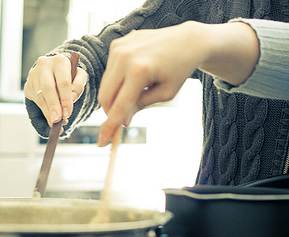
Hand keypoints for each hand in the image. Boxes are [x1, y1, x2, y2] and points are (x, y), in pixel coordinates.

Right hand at [24, 54, 87, 126]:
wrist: (54, 70)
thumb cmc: (69, 74)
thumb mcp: (79, 76)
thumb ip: (78, 85)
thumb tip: (71, 98)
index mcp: (60, 61)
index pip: (63, 82)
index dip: (65, 99)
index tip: (67, 113)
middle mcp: (44, 65)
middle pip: (48, 88)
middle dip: (53, 106)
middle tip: (57, 120)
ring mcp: (34, 75)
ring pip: (40, 96)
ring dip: (47, 111)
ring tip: (55, 122)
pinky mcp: (28, 85)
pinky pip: (35, 100)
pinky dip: (43, 111)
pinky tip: (50, 117)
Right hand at [97, 21, 257, 145]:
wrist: (186, 41)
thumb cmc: (179, 69)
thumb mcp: (164, 94)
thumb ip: (140, 106)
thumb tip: (121, 121)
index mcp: (139, 71)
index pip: (118, 106)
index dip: (109, 127)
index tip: (102, 143)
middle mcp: (124, 57)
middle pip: (105, 96)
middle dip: (111, 111)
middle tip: (125, 118)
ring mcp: (118, 48)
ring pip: (105, 84)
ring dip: (116, 95)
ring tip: (137, 91)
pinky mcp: (117, 44)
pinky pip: (110, 71)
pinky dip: (118, 80)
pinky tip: (136, 75)